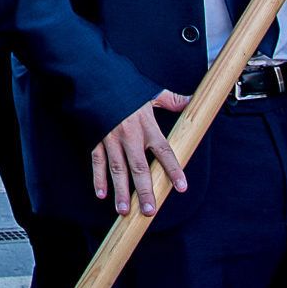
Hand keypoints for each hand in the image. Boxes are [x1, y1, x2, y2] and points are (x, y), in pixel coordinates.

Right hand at [93, 91, 187, 215]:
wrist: (95, 78)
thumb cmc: (125, 86)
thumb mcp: (150, 92)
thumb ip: (172, 100)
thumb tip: (191, 100)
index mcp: (146, 125)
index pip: (164, 151)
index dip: (173, 169)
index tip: (181, 187)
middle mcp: (130, 136)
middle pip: (139, 167)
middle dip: (144, 190)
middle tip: (149, 210)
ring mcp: (111, 139)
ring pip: (117, 170)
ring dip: (121, 191)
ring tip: (125, 210)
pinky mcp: (96, 139)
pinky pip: (97, 162)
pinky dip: (98, 179)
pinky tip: (102, 194)